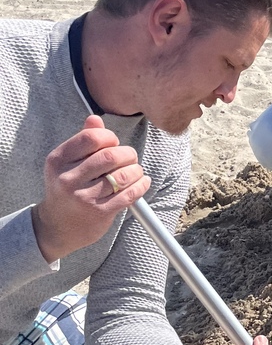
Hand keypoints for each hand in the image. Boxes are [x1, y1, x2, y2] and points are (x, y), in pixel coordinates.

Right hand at [31, 116, 151, 262]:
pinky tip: (141, 182)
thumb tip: (95, 118)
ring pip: (123, 175)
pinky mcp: (100, 213)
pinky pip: (130, 194)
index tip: (114, 144)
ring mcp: (84, 197)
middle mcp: (68, 178)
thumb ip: (83, 140)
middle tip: (130, 158)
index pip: (91, 138)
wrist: (58, 226)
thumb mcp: (67, 163)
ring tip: (135, 171)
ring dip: (136, 170)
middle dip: (128, 154)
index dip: (110, 138)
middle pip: (110, 156)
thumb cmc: (68, 187)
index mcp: (58, 160)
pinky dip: (141, 185)